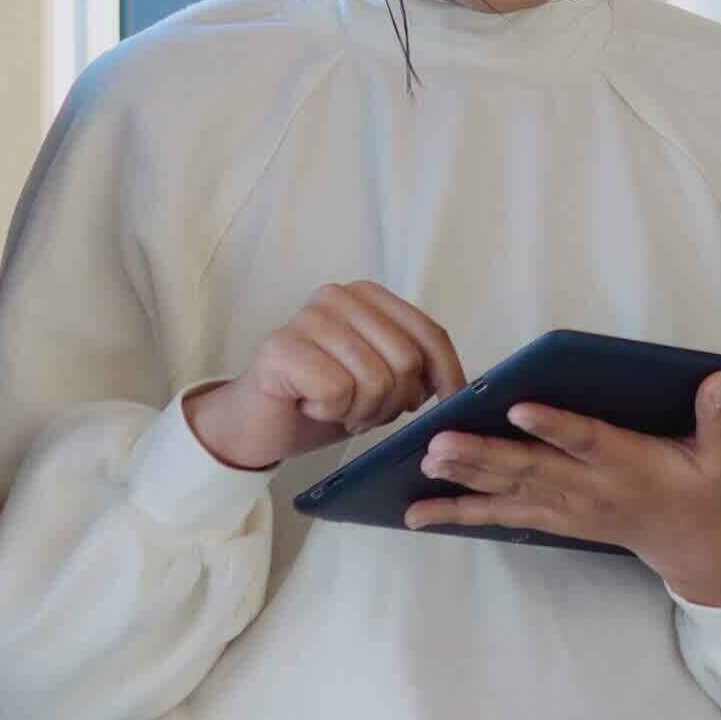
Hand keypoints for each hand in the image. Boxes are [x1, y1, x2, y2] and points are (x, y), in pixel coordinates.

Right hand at [186, 283, 465, 471]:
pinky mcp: (281, 347)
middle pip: (405, 360)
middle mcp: (338, 296)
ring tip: (338, 410)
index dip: (447, 373)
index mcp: (369, 296)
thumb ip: (415, 369)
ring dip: (361, 412)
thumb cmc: (324, 399)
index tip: (450, 403)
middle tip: (365, 412)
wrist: (259, 423)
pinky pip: (336, 391)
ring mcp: (308, 318)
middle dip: (393, 402)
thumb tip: (460, 389)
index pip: (429, 333)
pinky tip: (310, 406)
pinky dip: (330, 413)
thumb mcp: (382, 380)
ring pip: (374, 380)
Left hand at [407, 372, 720, 607]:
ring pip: (508, 492)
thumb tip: (719, 378)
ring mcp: (567, 508)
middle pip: (531, 470)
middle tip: (440, 442)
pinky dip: (460, 513)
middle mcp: (591, 488)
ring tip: (424, 465)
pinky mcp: (553, 520)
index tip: (519, 408)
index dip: (554, 426)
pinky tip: (419, 511)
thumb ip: (720, 419)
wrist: (692, 545)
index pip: (586, 441)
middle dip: (484, 457)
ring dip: (464, 480)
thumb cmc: (703, 489)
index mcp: (629, 465)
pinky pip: (501, 517)